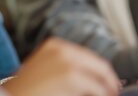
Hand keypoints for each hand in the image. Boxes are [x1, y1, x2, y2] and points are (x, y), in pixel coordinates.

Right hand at [1, 37, 119, 95]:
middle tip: (113, 93)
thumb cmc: (24, 91)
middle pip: (101, 67)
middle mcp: (63, 50)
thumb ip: (65, 68)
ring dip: (106, 91)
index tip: (110, 86)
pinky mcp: (72, 78)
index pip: (91, 58)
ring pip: (102, 80)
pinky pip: (98, 90)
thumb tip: (93, 81)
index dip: (103, 74)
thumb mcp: (44, 71)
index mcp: (56, 46)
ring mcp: (68, 63)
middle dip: (109, 83)